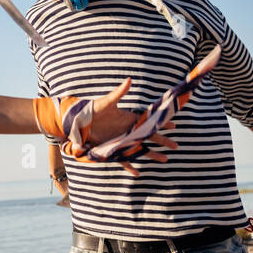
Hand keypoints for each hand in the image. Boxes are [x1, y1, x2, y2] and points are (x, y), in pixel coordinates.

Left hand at [35, 80, 177, 177]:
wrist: (75, 123)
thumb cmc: (91, 110)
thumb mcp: (106, 102)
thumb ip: (119, 92)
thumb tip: (129, 79)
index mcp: (127, 118)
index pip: (148, 121)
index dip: (161, 123)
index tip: (174, 125)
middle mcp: (126, 131)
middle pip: (148, 137)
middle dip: (162, 140)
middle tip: (176, 146)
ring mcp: (119, 141)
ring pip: (139, 150)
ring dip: (151, 154)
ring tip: (165, 160)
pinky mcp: (110, 150)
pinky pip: (123, 160)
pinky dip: (130, 166)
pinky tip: (138, 173)